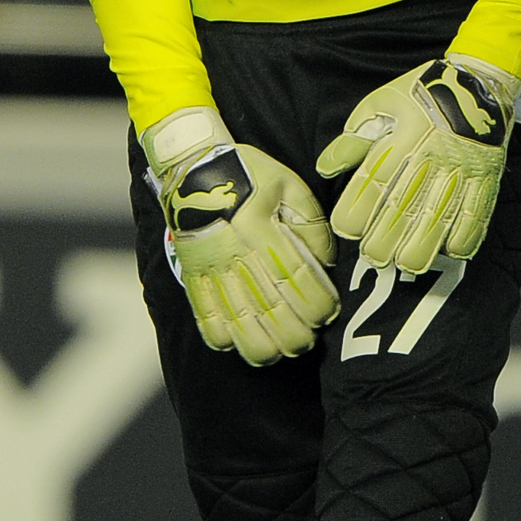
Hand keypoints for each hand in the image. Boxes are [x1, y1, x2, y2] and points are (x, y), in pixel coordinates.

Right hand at [145, 108, 337, 365]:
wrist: (192, 167)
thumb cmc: (249, 175)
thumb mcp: (290, 185)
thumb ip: (312, 223)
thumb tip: (326, 264)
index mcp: (262, 228)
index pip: (296, 279)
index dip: (317, 305)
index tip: (328, 314)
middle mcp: (236, 253)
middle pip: (269, 309)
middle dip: (294, 336)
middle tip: (307, 342)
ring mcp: (211, 269)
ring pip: (236, 322)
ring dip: (261, 347)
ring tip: (278, 352)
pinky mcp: (192, 276)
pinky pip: (204, 317)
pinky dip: (221, 339)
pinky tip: (238, 344)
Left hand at [317, 55, 518, 274]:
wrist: (479, 79)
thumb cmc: (422, 92)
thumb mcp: (381, 103)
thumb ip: (353, 140)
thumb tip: (326, 169)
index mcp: (401, 138)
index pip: (372, 184)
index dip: (355, 213)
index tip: (346, 228)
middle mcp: (430, 157)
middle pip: (402, 211)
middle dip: (384, 242)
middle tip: (373, 257)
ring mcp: (461, 170)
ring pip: (438, 221)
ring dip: (420, 249)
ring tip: (406, 264)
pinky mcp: (485, 177)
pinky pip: (477, 215)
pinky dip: (463, 238)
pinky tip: (449, 250)